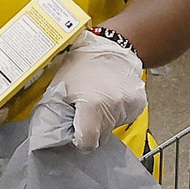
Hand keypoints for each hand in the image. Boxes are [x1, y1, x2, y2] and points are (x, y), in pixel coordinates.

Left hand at [53, 28, 147, 144]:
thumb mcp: (59, 88)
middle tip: (83, 110)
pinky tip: (109, 97)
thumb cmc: (84, 62)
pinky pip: (123, 119)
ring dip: (103, 120)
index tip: (74, 130)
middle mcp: (115, 107)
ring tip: (97, 99)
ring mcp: (129, 106)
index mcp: (93, 105)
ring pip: (112, 129)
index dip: (77, 139)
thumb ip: (54, 117)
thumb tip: (51, 137)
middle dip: (89, 128)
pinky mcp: (139, 105)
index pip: (86, 143)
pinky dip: (115, 113)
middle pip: (100, 138)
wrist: (113, 45)